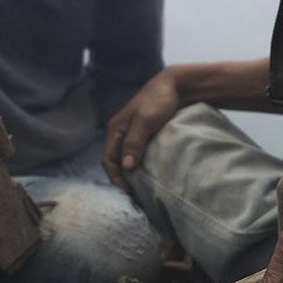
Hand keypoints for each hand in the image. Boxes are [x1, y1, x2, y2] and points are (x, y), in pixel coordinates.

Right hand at [101, 68, 180, 191]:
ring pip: (125, 159)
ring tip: (142, 190)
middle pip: (115, 162)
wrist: (175, 85)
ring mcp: (130, 133)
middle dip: (122, 180)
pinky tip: (149, 175)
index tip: (129, 193)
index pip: (108, 160)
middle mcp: (119, 132)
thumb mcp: (146, 121)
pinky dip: (139, 167)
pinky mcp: (142, 134)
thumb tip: (126, 167)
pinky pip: (135, 155)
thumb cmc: (159, 100)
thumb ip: (135, 142)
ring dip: (130, 175)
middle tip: (135, 197)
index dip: (116, 178)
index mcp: (115, 129)